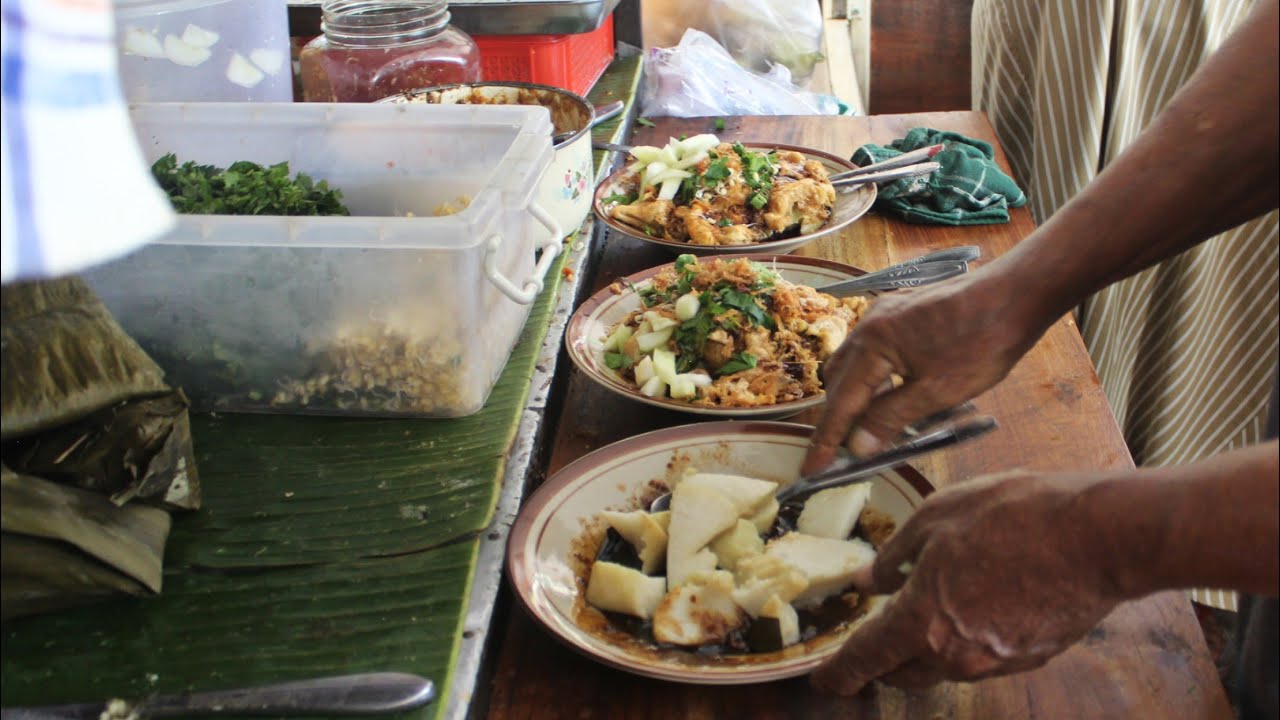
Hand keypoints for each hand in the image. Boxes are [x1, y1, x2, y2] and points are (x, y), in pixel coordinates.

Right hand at [802, 270, 1045, 474]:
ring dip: (859, 398)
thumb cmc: (982, 342)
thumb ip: (891, 418)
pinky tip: (895, 395)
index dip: (827, 441)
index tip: (811, 471)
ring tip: (872, 429)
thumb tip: (857, 446)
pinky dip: (875, 379)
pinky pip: (874, 351)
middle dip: (838, 418)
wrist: (1016, 292)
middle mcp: (869, 324)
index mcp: (872, 343)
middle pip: (838, 380)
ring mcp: (884, 314)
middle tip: (842, 455)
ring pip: (855, 364)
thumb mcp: (937, 392)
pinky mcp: (902, 312)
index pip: (841, 403)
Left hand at [811, 471, 1124, 694]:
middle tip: (873, 641)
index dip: (839, 673)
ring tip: (926, 613)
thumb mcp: (936, 517)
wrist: (1097, 536)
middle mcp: (955, 654)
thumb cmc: (1013, 516)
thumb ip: (894, 555)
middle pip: (903, 673)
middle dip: (881, 662)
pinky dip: (964, 641)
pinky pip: (981, 659)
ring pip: (942, 668)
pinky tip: (973, 607)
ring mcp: (996, 662)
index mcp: (922, 620)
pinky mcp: (1030, 658)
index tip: (823, 682)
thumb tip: (868, 581)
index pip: (867, 658)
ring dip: (924, 650)